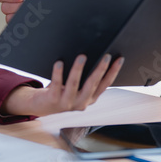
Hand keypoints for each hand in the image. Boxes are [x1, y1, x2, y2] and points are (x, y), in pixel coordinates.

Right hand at [0, 0, 35, 23]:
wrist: (50, 4)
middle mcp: (10, 5)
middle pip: (4, 7)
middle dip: (16, 5)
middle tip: (25, 2)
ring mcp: (13, 15)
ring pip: (8, 16)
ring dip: (19, 11)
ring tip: (29, 8)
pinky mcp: (17, 23)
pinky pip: (14, 23)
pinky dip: (20, 19)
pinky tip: (27, 15)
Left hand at [1, 54, 124, 116]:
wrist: (41, 106)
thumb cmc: (61, 91)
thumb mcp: (77, 87)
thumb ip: (85, 78)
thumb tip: (93, 55)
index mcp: (90, 99)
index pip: (105, 84)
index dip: (113, 72)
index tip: (119, 59)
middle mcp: (81, 102)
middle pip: (93, 84)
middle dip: (100, 69)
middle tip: (106, 55)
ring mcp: (67, 103)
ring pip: (74, 84)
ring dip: (78, 69)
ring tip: (82, 56)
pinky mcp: (53, 100)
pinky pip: (57, 85)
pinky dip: (58, 73)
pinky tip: (59, 63)